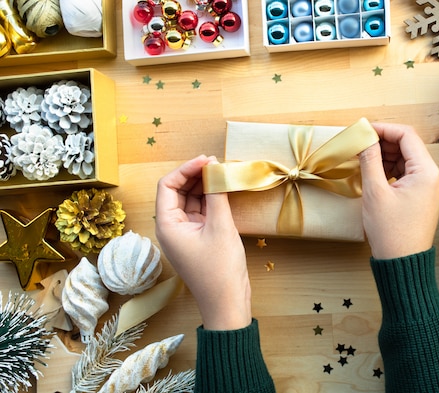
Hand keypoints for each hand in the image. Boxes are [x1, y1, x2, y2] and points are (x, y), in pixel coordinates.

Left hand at [155, 155, 250, 329]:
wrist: (228, 303)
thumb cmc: (220, 269)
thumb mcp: (221, 227)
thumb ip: (217, 195)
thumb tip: (216, 169)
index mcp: (167, 225)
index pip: (168, 186)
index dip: (186, 169)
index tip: (207, 159)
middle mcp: (172, 227)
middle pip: (179, 191)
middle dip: (196, 175)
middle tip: (218, 163)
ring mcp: (186, 233)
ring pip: (191, 201)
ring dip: (205, 186)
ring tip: (223, 173)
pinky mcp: (199, 238)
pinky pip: (202, 212)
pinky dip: (212, 200)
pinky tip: (224, 189)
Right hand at [359, 123, 438, 258]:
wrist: (401, 263)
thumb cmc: (390, 231)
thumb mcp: (375, 192)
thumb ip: (370, 160)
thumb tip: (364, 139)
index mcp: (427, 172)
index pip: (407, 136)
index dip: (384, 129)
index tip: (363, 130)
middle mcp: (433, 176)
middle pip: (408, 146)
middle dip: (383, 142)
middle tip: (359, 144)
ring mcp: (428, 187)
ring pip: (406, 159)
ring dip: (385, 155)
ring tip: (362, 158)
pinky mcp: (421, 196)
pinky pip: (405, 173)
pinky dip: (389, 169)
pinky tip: (372, 172)